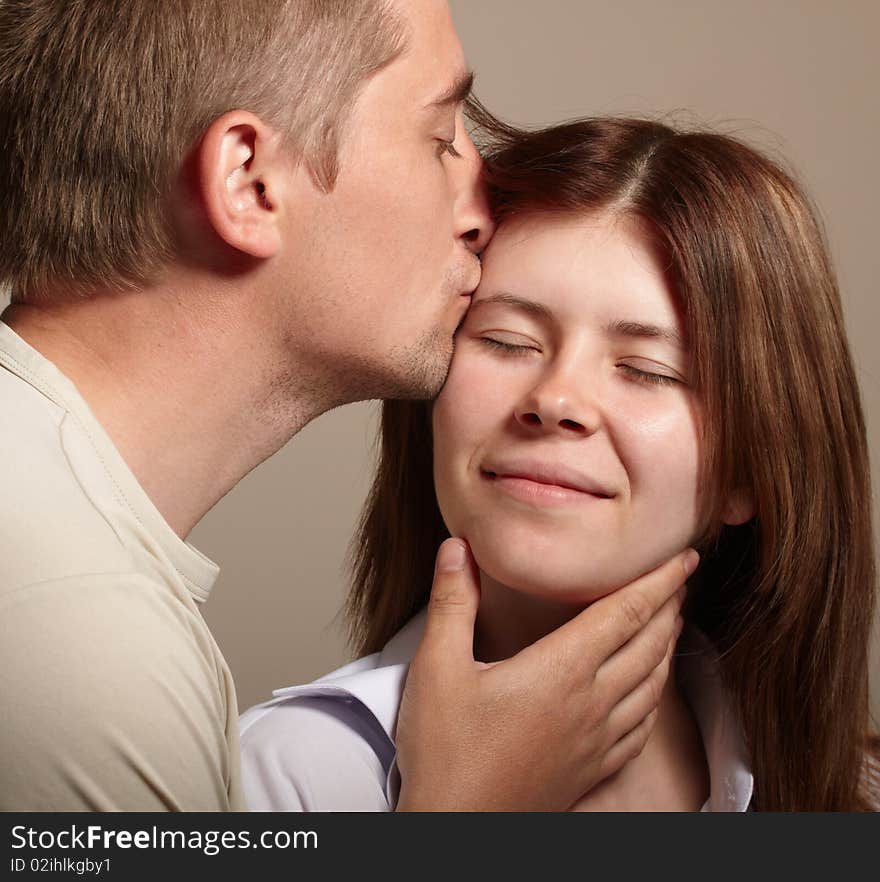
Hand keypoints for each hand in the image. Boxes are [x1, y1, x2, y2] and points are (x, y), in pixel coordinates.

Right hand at [395, 538, 695, 810]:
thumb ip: (452, 602)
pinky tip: (652, 692)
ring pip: (654, 685)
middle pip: (648, 644)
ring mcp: (597, 741)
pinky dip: (658, 696)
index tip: (684, 557)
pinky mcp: (593, 770)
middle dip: (670, 606)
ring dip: (669, 647)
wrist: (455, 829)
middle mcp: (591, 704)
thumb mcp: (436, 667)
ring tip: (673, 623)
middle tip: (681, 579)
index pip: (625, 613)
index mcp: (561, 671)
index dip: (659, 581)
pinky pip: (643, 727)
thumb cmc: (445, 750)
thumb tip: (458, 548)